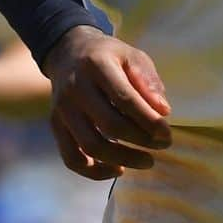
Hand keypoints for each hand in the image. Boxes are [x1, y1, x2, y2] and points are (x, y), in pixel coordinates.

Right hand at [42, 25, 171, 179]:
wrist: (69, 51)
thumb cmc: (107, 55)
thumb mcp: (131, 55)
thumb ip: (148, 80)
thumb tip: (163, 112)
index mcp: (98, 65)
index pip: (125, 98)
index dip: (148, 120)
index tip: (167, 134)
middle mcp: (76, 87)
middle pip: (110, 124)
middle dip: (141, 140)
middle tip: (162, 146)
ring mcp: (62, 109)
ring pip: (91, 146)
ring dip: (122, 159)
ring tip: (145, 161)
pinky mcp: (55, 125)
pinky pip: (72, 158)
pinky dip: (95, 171)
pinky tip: (118, 169)